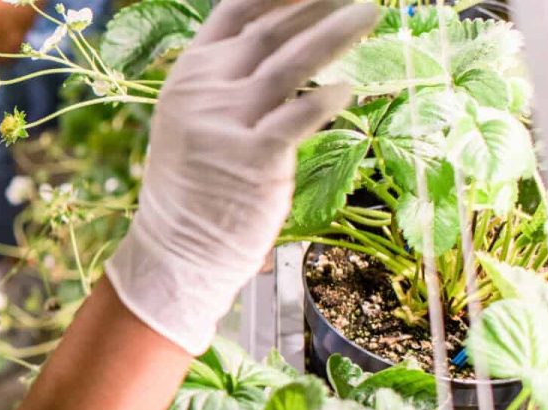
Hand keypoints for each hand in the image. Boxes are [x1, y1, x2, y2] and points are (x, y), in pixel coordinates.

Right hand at [105, 0, 377, 354]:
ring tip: (370, 12)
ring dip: (335, 33)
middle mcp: (204, 89)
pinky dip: (329, 98)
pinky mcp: (255, 157)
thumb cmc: (196, 182)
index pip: (237, 11)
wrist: (177, 246)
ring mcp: (227, 121)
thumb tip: (284, 36)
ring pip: (291, 63)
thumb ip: (227, 75)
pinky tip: (348, 89)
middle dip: (318, 2)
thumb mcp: (194, 115)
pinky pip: (301, 116)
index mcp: (190, 72)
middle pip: (271, 30)